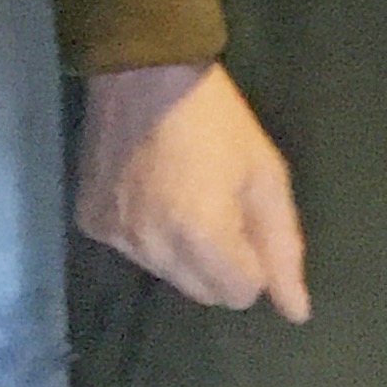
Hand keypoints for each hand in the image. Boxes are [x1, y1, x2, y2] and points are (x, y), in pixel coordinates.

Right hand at [83, 61, 317, 315]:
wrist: (142, 74)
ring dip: (183, 251)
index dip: (253, 260)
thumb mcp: (267, 179)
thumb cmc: (218, 123)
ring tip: (182, 196)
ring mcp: (115, 237)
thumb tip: (296, 312)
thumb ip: (282, 250)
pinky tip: (148, 192)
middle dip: (220, 264)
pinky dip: (147, 233)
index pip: (239, 294)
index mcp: (202, 237)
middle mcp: (153, 248)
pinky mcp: (90, 222)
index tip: (246, 219)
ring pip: (167, 275)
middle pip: (202, 293)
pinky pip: (133, 250)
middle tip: (219, 207)